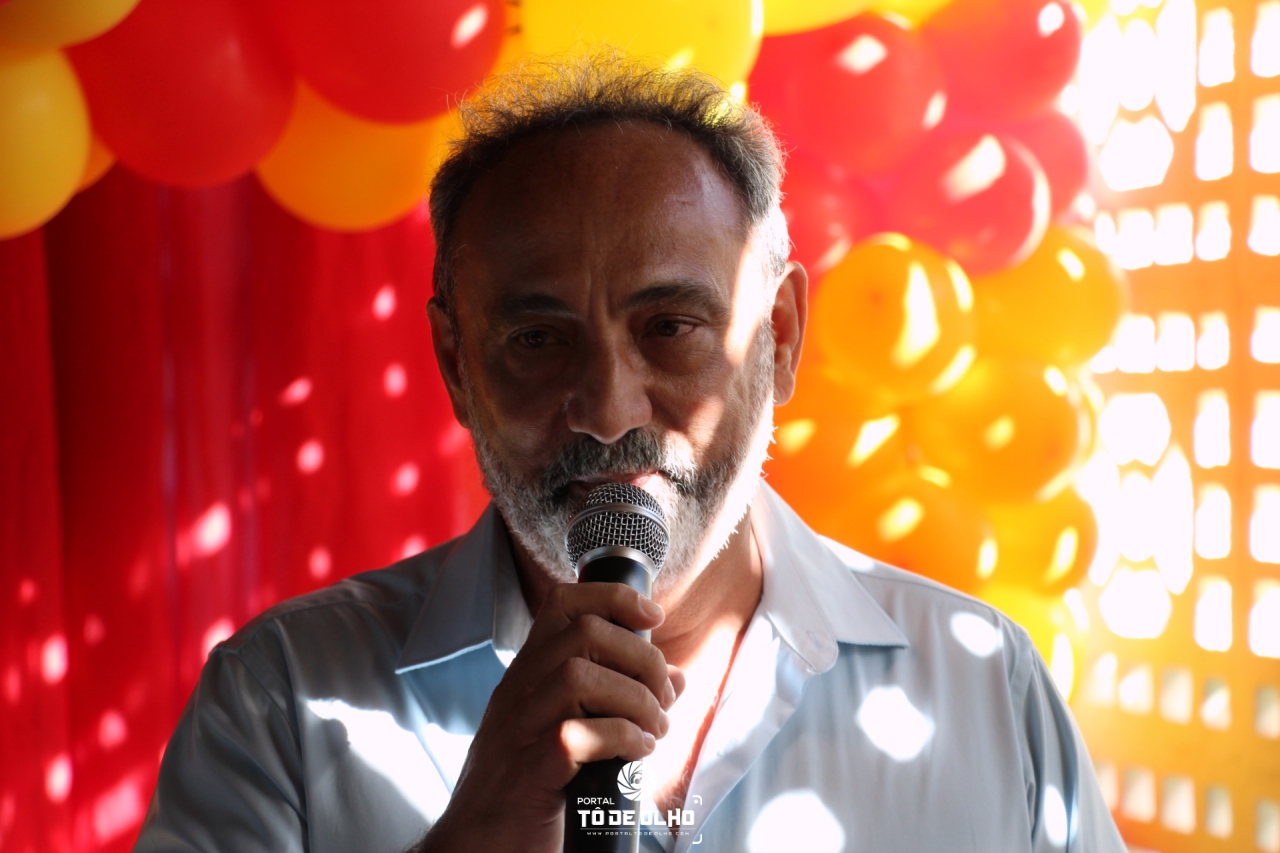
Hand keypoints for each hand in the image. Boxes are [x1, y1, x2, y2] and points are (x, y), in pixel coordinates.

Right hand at [416, 582, 684, 852]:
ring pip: (578, 675)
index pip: (563, 603)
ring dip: (635, 699)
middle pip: (583, 633)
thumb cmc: (528, 788)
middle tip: (663, 698)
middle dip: (641, 657)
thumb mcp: (565, 730)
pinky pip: (578, 734)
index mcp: (527, 674)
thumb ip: (613, 699)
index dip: (615, 598)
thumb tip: (674, 678)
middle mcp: (518, 692)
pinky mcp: (529, 771)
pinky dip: (621, 738)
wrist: (480, 845)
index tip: (655, 616)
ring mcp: (519, 728)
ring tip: (655, 730)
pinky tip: (638, 754)